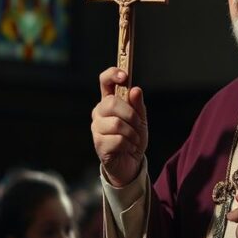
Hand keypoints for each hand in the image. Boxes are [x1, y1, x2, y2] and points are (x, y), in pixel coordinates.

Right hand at [91, 67, 147, 187]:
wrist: (131, 163)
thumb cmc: (133, 138)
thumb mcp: (141, 119)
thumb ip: (138, 105)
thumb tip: (135, 90)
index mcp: (109, 101)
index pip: (105, 81)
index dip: (112, 74)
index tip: (124, 75)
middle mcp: (99, 112)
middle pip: (111, 103)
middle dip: (130, 114)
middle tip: (138, 125)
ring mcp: (97, 128)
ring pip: (117, 124)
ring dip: (132, 133)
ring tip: (134, 139)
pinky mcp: (98, 144)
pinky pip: (118, 140)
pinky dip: (129, 144)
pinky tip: (128, 148)